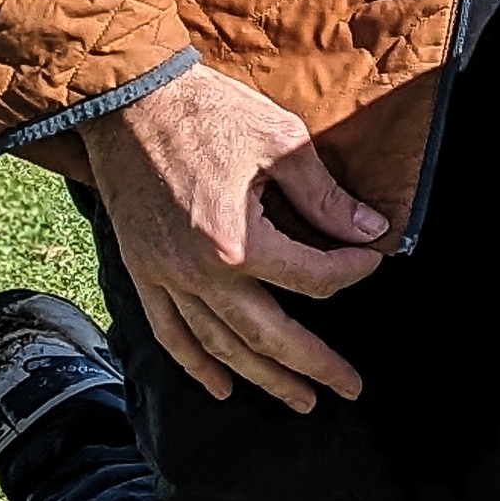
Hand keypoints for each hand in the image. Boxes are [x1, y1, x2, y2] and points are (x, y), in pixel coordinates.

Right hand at [78, 62, 391, 412]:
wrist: (127, 101)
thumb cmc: (207, 111)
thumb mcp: (281, 142)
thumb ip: (325, 196)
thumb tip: (371, 229)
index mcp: (238, 242)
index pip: (311, 277)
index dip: (351, 271)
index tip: (372, 259)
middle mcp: (200, 274)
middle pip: (269, 336)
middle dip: (314, 365)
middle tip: (349, 388)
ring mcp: (166, 278)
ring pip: (220, 346)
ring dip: (262, 378)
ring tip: (300, 399)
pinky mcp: (142, 272)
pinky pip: (170, 332)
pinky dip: (196, 364)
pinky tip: (221, 386)